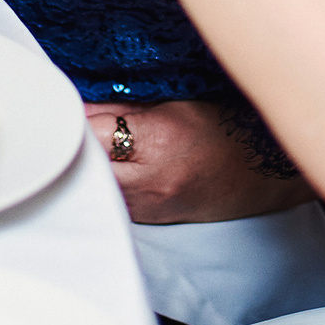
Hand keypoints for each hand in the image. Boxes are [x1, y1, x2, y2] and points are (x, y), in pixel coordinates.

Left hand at [85, 100, 314, 225]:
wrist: (258, 176)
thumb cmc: (222, 130)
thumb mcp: (175, 104)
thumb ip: (122, 106)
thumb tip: (78, 104)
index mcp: (157, 142)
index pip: (92, 130)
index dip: (77, 116)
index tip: (67, 104)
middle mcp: (148, 181)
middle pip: (85, 161)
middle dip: (74, 141)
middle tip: (67, 121)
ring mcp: (146, 207)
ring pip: (92, 183)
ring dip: (86, 163)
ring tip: (92, 142)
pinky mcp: (145, 220)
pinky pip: (109, 197)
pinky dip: (101, 180)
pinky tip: (108, 165)